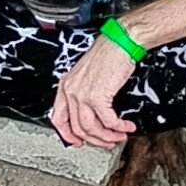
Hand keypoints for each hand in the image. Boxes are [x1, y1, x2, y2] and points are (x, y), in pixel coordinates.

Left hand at [50, 35, 138, 149]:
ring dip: (108, 136)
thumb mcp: (87, 76)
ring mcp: (82, 95)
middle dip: (96, 139)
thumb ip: (84, 95)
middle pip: (78, 128)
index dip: (68, 135)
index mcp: (65, 86)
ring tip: (120, 135)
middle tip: (108, 141)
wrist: (119, 43)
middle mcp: (70, 91)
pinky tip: (126, 126)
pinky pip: (107, 121)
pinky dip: (119, 127)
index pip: (58, 119)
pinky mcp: (97, 96)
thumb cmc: (107, 56)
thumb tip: (92, 116)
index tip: (79, 141)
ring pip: (91, 128)